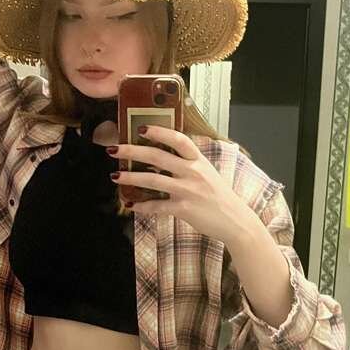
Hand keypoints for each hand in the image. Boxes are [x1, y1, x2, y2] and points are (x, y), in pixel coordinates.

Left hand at [108, 125, 253, 243]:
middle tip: (114, 149)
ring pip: (152, 180)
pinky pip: (157, 206)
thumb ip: (187, 163)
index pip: (178, 139)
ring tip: (114, 175)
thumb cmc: (219, 196)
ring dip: (130, 177)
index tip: (142, 128)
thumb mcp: (207, 172)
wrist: (235, 220)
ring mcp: (188, 190)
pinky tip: (131, 204)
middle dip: (132, 151)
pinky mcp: (184, 208)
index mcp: (198, 160)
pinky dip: (142, 206)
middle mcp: (193, 172)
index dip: (160, 132)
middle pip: (157, 156)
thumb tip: (161, 155)